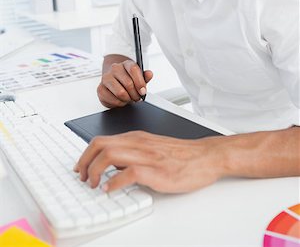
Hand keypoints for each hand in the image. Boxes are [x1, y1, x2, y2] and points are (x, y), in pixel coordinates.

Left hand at [74, 131, 224, 192]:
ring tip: (94, 185)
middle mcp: (138, 143)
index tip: (81, 168)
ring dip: (95, 172)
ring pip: (109, 155)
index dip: (85, 155)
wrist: (205, 156)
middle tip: (83, 178)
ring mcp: (146, 156)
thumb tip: (114, 166)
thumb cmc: (182, 154)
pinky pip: (128, 173)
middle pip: (99, 145)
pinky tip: (111, 190)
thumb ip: (133, 152)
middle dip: (85, 162)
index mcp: (136, 138)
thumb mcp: (152, 147)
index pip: (101, 140)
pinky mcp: (156, 170)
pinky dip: (114, 183)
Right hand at [97, 59, 152, 107]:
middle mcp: (115, 68)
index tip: (143, 91)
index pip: (133, 69)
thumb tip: (149, 74)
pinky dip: (120, 103)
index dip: (140, 82)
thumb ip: (145, 76)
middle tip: (137, 98)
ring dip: (128, 99)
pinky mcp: (100, 89)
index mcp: (126, 64)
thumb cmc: (128, 81)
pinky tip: (121, 100)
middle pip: (128, 83)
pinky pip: (113, 100)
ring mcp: (106, 78)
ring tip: (129, 98)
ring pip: (120, 93)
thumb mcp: (139, 78)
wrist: (114, 85)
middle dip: (135, 94)